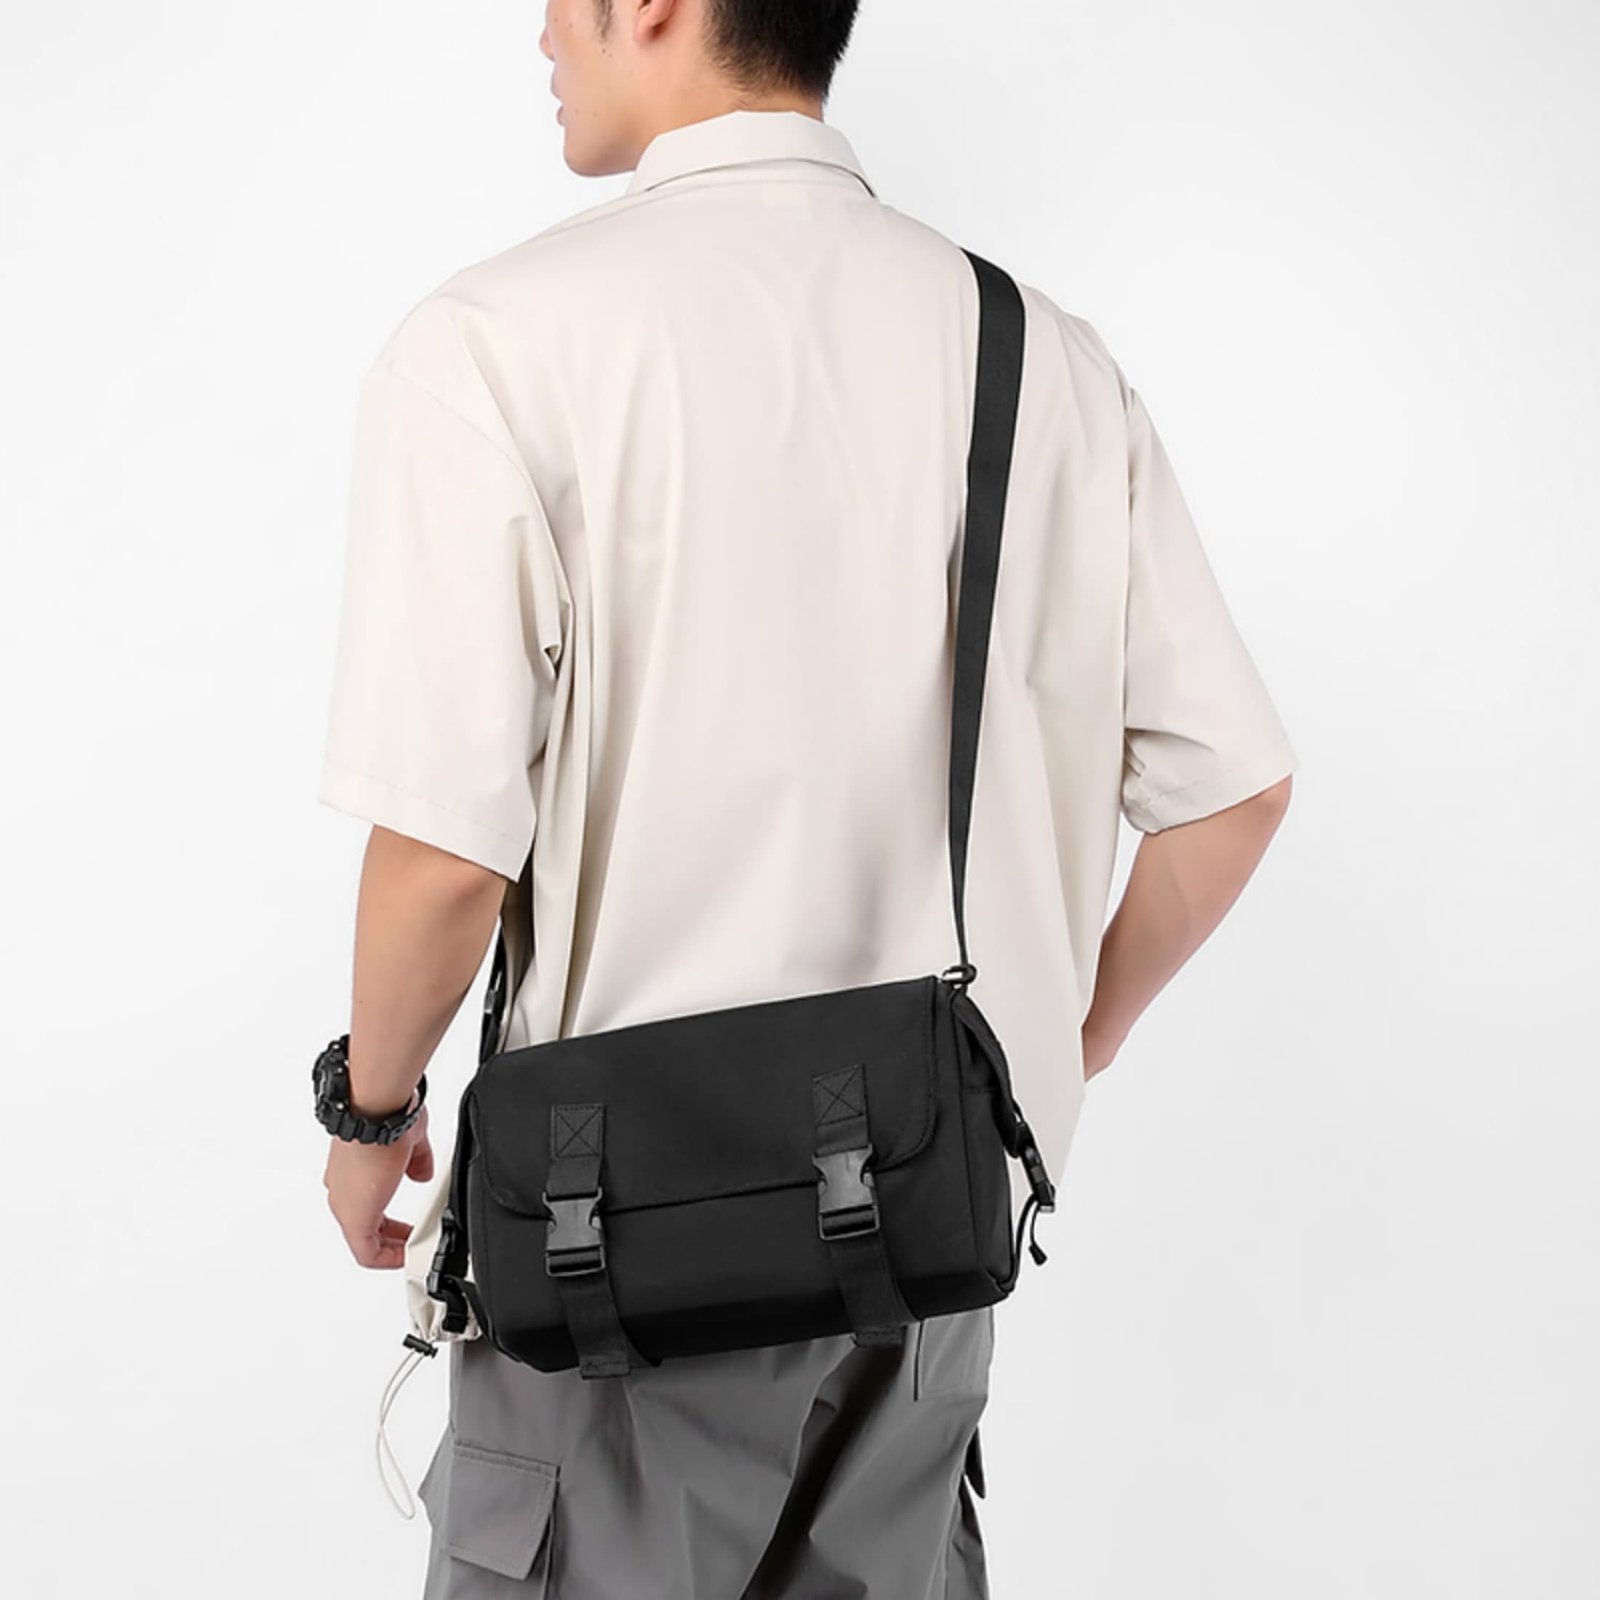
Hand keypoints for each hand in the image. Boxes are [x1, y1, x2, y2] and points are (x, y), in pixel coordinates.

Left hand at [322, 1103, 434, 1268]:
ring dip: (391, 1246)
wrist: (376, 1110)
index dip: (389, 1219)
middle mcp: (342, 1190)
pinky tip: (409, 1253)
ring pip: (364, 1241)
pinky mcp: (354, 1218)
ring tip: (414, 1248)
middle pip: (363, 1228)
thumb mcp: (409, 1141)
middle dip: (392, 1238)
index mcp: (351, 1171)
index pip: (366, 1203)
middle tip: (413, 1241)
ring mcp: (345, 1204)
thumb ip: (416, 1161)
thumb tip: (422, 1174)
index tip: (409, 1224)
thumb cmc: (385, 1114)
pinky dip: (389, 1257)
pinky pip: (368, 1252)